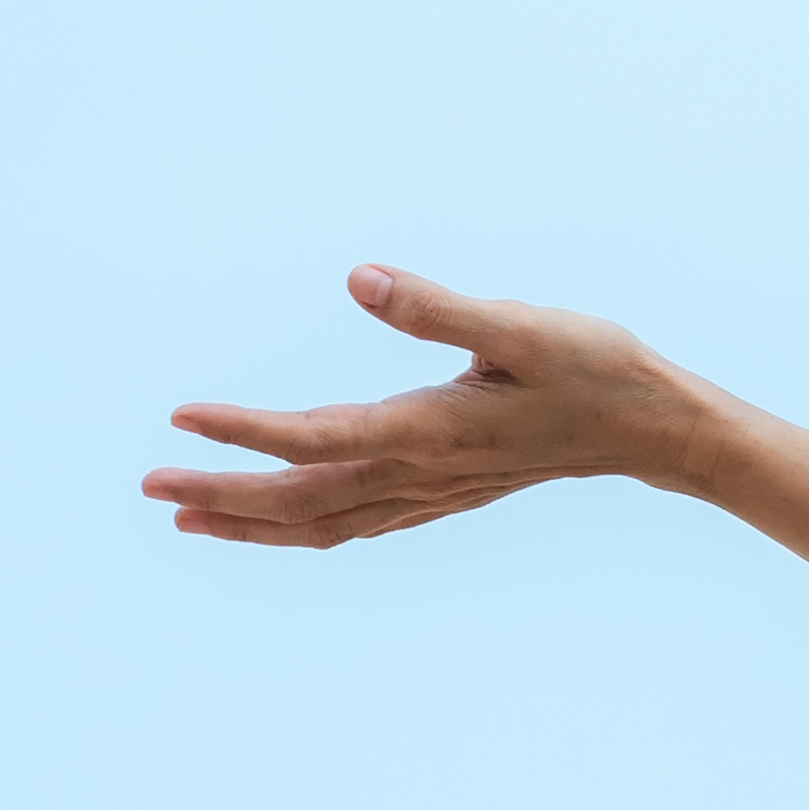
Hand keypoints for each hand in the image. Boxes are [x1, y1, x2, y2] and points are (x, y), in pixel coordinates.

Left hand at [145, 266, 738, 549]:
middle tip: (151, 484)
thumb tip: (360, 280)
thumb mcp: (523, 325)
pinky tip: (284, 524)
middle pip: (303, 498)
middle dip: (224, 493)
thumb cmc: (597, 368)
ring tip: (188, 516)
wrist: (657, 429)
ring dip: (253, 523)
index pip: (316, 438)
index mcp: (429, 429)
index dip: (246, 431)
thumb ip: (438, 307)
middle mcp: (421, 471)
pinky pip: (359, 524)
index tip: (182, 418)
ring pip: (325, 522)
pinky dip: (307, 529)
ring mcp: (433, 491)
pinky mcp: (446, 493)